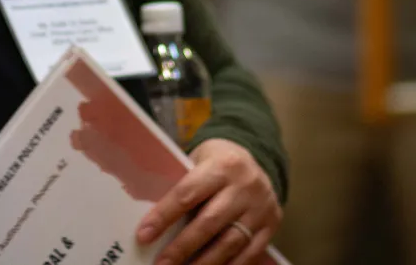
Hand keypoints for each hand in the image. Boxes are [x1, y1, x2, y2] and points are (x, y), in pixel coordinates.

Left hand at [136, 139, 280, 264]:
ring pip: (230, 242)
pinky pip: (250, 253)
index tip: (144, 235)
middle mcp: (244, 186)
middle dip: (182, 247)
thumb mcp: (198, 162)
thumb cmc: (215, 163)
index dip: (164, 216)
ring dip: (205, 262)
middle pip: (209, 222)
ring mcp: (261, 207)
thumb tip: (153, 221)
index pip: (187, 193)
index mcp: (221, 165)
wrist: (256, 160)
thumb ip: (183, 186)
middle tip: (161, 264)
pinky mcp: (272, 225)